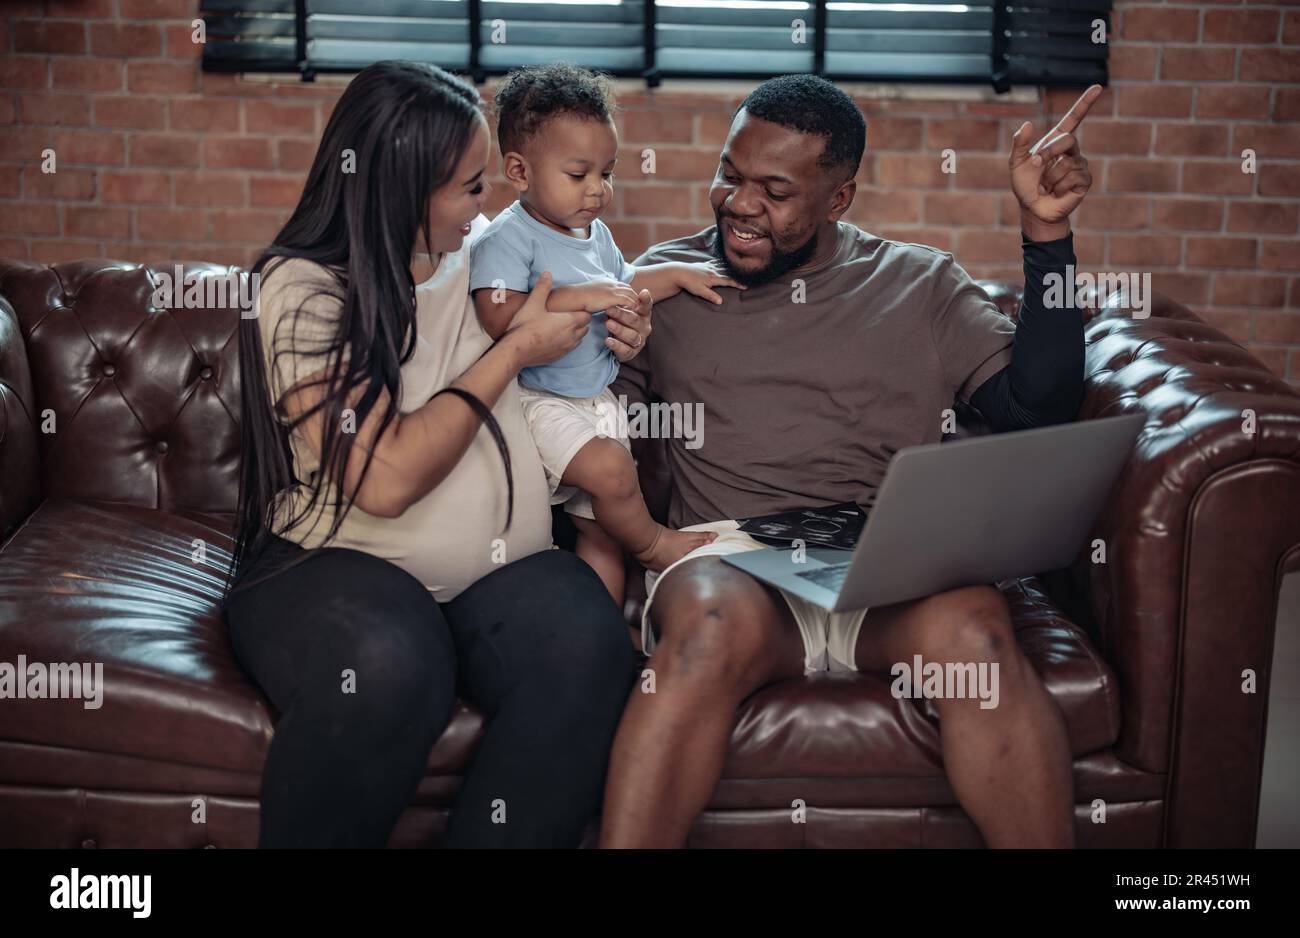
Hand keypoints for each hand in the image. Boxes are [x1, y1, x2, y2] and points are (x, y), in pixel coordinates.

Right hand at [501, 272, 590, 368]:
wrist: (516, 351)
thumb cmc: (525, 327)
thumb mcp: (533, 303)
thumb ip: (542, 287)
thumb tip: (547, 274)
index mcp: (569, 322)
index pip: (587, 316)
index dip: (582, 311)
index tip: (574, 307)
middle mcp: (571, 336)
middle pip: (585, 327)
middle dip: (580, 321)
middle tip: (568, 315)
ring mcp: (566, 348)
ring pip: (579, 339)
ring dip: (575, 333)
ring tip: (562, 326)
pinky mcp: (559, 357)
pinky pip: (570, 349)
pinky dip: (567, 343)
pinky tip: (556, 338)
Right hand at [578, 279, 639, 312]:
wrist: (574, 297)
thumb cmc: (578, 298)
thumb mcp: (590, 294)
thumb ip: (598, 296)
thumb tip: (598, 301)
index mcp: (606, 282)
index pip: (622, 286)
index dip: (627, 294)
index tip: (630, 302)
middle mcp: (611, 283)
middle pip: (629, 289)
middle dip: (634, 297)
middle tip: (638, 307)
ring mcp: (613, 289)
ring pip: (631, 294)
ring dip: (635, 302)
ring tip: (639, 312)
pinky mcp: (613, 297)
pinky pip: (628, 301)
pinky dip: (633, 306)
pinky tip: (634, 313)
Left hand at [604, 287, 652, 362]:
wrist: (617, 341)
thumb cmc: (620, 320)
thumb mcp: (623, 308)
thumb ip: (625, 299)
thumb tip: (624, 285)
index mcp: (643, 315)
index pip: (646, 306)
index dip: (645, 300)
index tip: (643, 292)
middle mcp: (643, 328)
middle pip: (634, 320)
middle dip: (622, 314)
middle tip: (609, 309)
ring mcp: (638, 341)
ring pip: (631, 336)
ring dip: (619, 329)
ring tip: (608, 324)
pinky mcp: (631, 353)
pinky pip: (625, 350)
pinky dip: (616, 345)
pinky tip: (608, 341)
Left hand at [676, 261, 744, 304]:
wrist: (678, 272)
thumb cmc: (689, 282)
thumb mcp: (699, 291)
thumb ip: (710, 296)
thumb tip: (720, 302)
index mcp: (713, 277)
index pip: (728, 280)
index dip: (737, 283)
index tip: (745, 286)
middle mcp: (713, 270)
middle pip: (728, 272)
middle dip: (737, 275)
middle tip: (746, 276)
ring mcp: (709, 266)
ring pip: (723, 266)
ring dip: (731, 267)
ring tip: (739, 267)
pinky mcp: (704, 264)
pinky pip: (716, 262)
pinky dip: (722, 262)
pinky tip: (724, 261)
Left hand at [1009, 84, 1100, 236]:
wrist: (1033, 209)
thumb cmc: (1025, 185)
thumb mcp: (1016, 163)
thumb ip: (1019, 144)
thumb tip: (1028, 124)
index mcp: (1055, 142)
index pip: (1073, 119)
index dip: (1085, 103)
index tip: (1099, 87)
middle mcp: (1071, 151)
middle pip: (1067, 140)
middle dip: (1049, 153)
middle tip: (1037, 166)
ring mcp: (1080, 165)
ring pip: (1067, 163)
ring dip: (1050, 177)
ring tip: (1046, 186)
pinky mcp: (1084, 181)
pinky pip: (1073, 177)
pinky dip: (1059, 186)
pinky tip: (1056, 192)